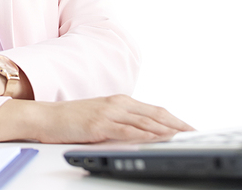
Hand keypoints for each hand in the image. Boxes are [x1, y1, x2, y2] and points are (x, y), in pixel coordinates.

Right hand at [0, 94, 193, 143]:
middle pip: (156, 114)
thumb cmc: (70, 120)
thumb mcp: (99, 119)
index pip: (154, 111)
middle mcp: (117, 103)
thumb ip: (120, 123)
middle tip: (197, 134)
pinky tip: (159, 140)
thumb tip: (141, 135)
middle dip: (179, 125)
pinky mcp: (100, 124)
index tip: (191, 129)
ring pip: (147, 121)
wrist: (43, 117)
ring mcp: (109, 112)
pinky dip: (147, 135)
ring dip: (169, 131)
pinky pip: (130, 130)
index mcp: (119, 101)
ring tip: (186, 139)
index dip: (175, 120)